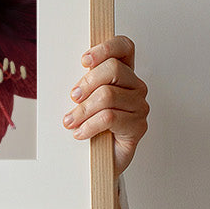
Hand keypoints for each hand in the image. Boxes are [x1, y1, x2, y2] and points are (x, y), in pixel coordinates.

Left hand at [62, 35, 148, 178]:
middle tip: (73, 97)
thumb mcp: (85, 101)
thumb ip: (84, 85)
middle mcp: (135, 86)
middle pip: (113, 69)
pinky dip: (90, 125)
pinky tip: (80, 133)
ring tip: (70, 122)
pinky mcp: (138, 126)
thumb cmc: (93, 127)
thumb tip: (70, 81)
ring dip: (82, 110)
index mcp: (123, 74)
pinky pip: (109, 118)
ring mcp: (139, 106)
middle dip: (87, 82)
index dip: (106, 48)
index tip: (85, 60)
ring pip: (108, 95)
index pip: (124, 47)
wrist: (102, 161)